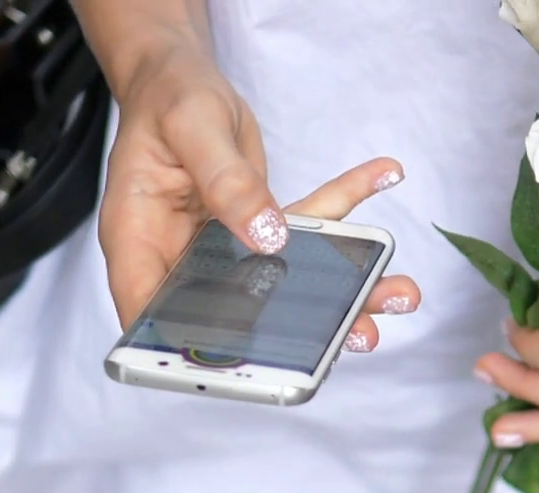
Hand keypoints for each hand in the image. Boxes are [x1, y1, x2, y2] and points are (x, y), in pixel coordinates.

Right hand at [97, 44, 417, 344]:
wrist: (179, 76)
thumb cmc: (167, 98)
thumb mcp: (193, 129)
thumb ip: (227, 183)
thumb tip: (268, 236)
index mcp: (140, 240)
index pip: (155, 313)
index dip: (196, 352)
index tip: (255, 370)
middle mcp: (180, 256)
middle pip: (235, 311)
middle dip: (302, 330)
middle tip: (361, 333)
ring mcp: (220, 249)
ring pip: (283, 282)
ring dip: (344, 288)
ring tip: (398, 289)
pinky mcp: (255, 231)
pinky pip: (305, 232)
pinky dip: (345, 210)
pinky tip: (382, 178)